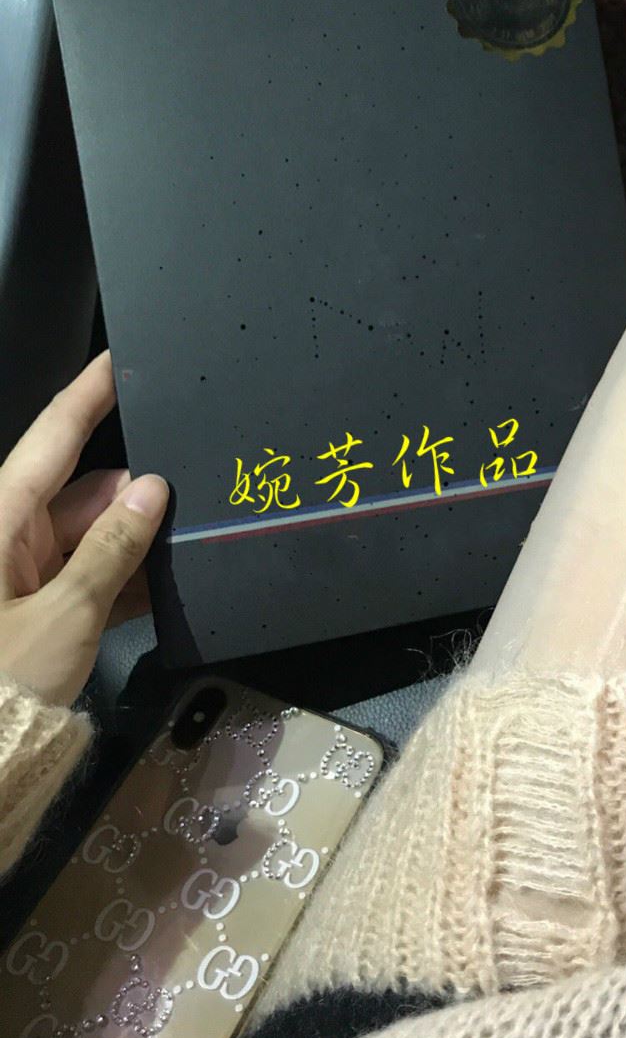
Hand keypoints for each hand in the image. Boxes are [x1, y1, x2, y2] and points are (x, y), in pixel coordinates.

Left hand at [0, 352, 168, 705]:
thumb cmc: (2, 679)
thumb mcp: (65, 615)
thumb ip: (112, 549)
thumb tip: (152, 489)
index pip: (52, 437)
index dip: (89, 394)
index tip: (121, 358)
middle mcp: (5, 537)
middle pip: (79, 492)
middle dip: (134, 491)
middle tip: (195, 487)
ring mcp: (18, 577)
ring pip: (87, 537)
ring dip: (132, 542)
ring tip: (190, 542)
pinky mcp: (33, 613)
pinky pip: (83, 579)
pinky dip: (120, 581)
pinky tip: (166, 585)